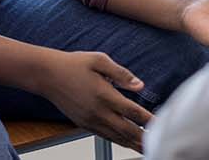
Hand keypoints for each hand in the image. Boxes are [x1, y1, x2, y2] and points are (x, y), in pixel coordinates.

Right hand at [33, 50, 152, 152]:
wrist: (47, 75)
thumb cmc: (73, 64)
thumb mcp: (99, 60)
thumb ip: (121, 73)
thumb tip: (140, 85)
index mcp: (104, 95)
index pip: (133, 112)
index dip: (149, 120)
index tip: (162, 124)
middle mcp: (98, 111)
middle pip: (127, 130)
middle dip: (144, 138)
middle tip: (160, 143)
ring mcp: (90, 120)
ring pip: (116, 137)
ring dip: (132, 143)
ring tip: (146, 147)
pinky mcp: (83, 123)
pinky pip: (104, 136)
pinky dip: (118, 140)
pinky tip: (126, 141)